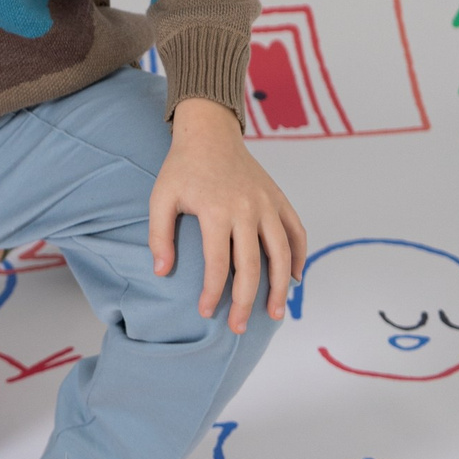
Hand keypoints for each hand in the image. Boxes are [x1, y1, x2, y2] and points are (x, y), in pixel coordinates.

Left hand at [148, 99, 306, 332]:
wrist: (209, 131)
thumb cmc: (182, 167)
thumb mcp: (161, 196)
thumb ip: (159, 235)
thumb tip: (162, 272)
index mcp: (216, 210)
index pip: (218, 263)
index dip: (212, 292)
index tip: (205, 312)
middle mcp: (246, 208)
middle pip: (251, 266)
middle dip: (245, 301)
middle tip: (237, 328)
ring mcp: (266, 203)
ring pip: (281, 253)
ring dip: (280, 287)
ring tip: (275, 315)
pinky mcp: (278, 197)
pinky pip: (296, 230)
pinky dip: (299, 255)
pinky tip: (295, 278)